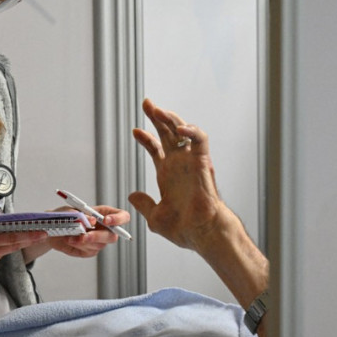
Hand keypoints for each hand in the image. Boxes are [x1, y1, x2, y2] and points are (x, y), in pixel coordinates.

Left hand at [49, 205, 130, 257]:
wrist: (53, 228)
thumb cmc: (65, 216)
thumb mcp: (70, 210)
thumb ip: (81, 214)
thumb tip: (91, 219)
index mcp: (105, 213)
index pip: (123, 216)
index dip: (118, 219)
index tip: (106, 220)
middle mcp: (105, 229)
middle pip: (113, 236)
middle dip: (99, 236)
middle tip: (85, 235)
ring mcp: (99, 241)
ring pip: (99, 245)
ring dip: (83, 241)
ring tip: (69, 236)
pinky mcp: (90, 251)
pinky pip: (88, 251)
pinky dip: (77, 245)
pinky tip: (69, 239)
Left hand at [129, 98, 228, 252]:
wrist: (201, 233)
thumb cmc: (184, 228)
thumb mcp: (156, 217)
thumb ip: (144, 204)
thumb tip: (132, 196)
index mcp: (168, 174)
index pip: (156, 148)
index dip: (146, 138)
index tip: (135, 131)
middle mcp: (180, 165)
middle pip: (168, 133)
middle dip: (157, 117)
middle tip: (147, 104)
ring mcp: (191, 162)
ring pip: (183, 131)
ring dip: (171, 118)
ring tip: (158, 110)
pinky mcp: (203, 163)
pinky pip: (200, 140)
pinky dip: (192, 130)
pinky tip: (179, 128)